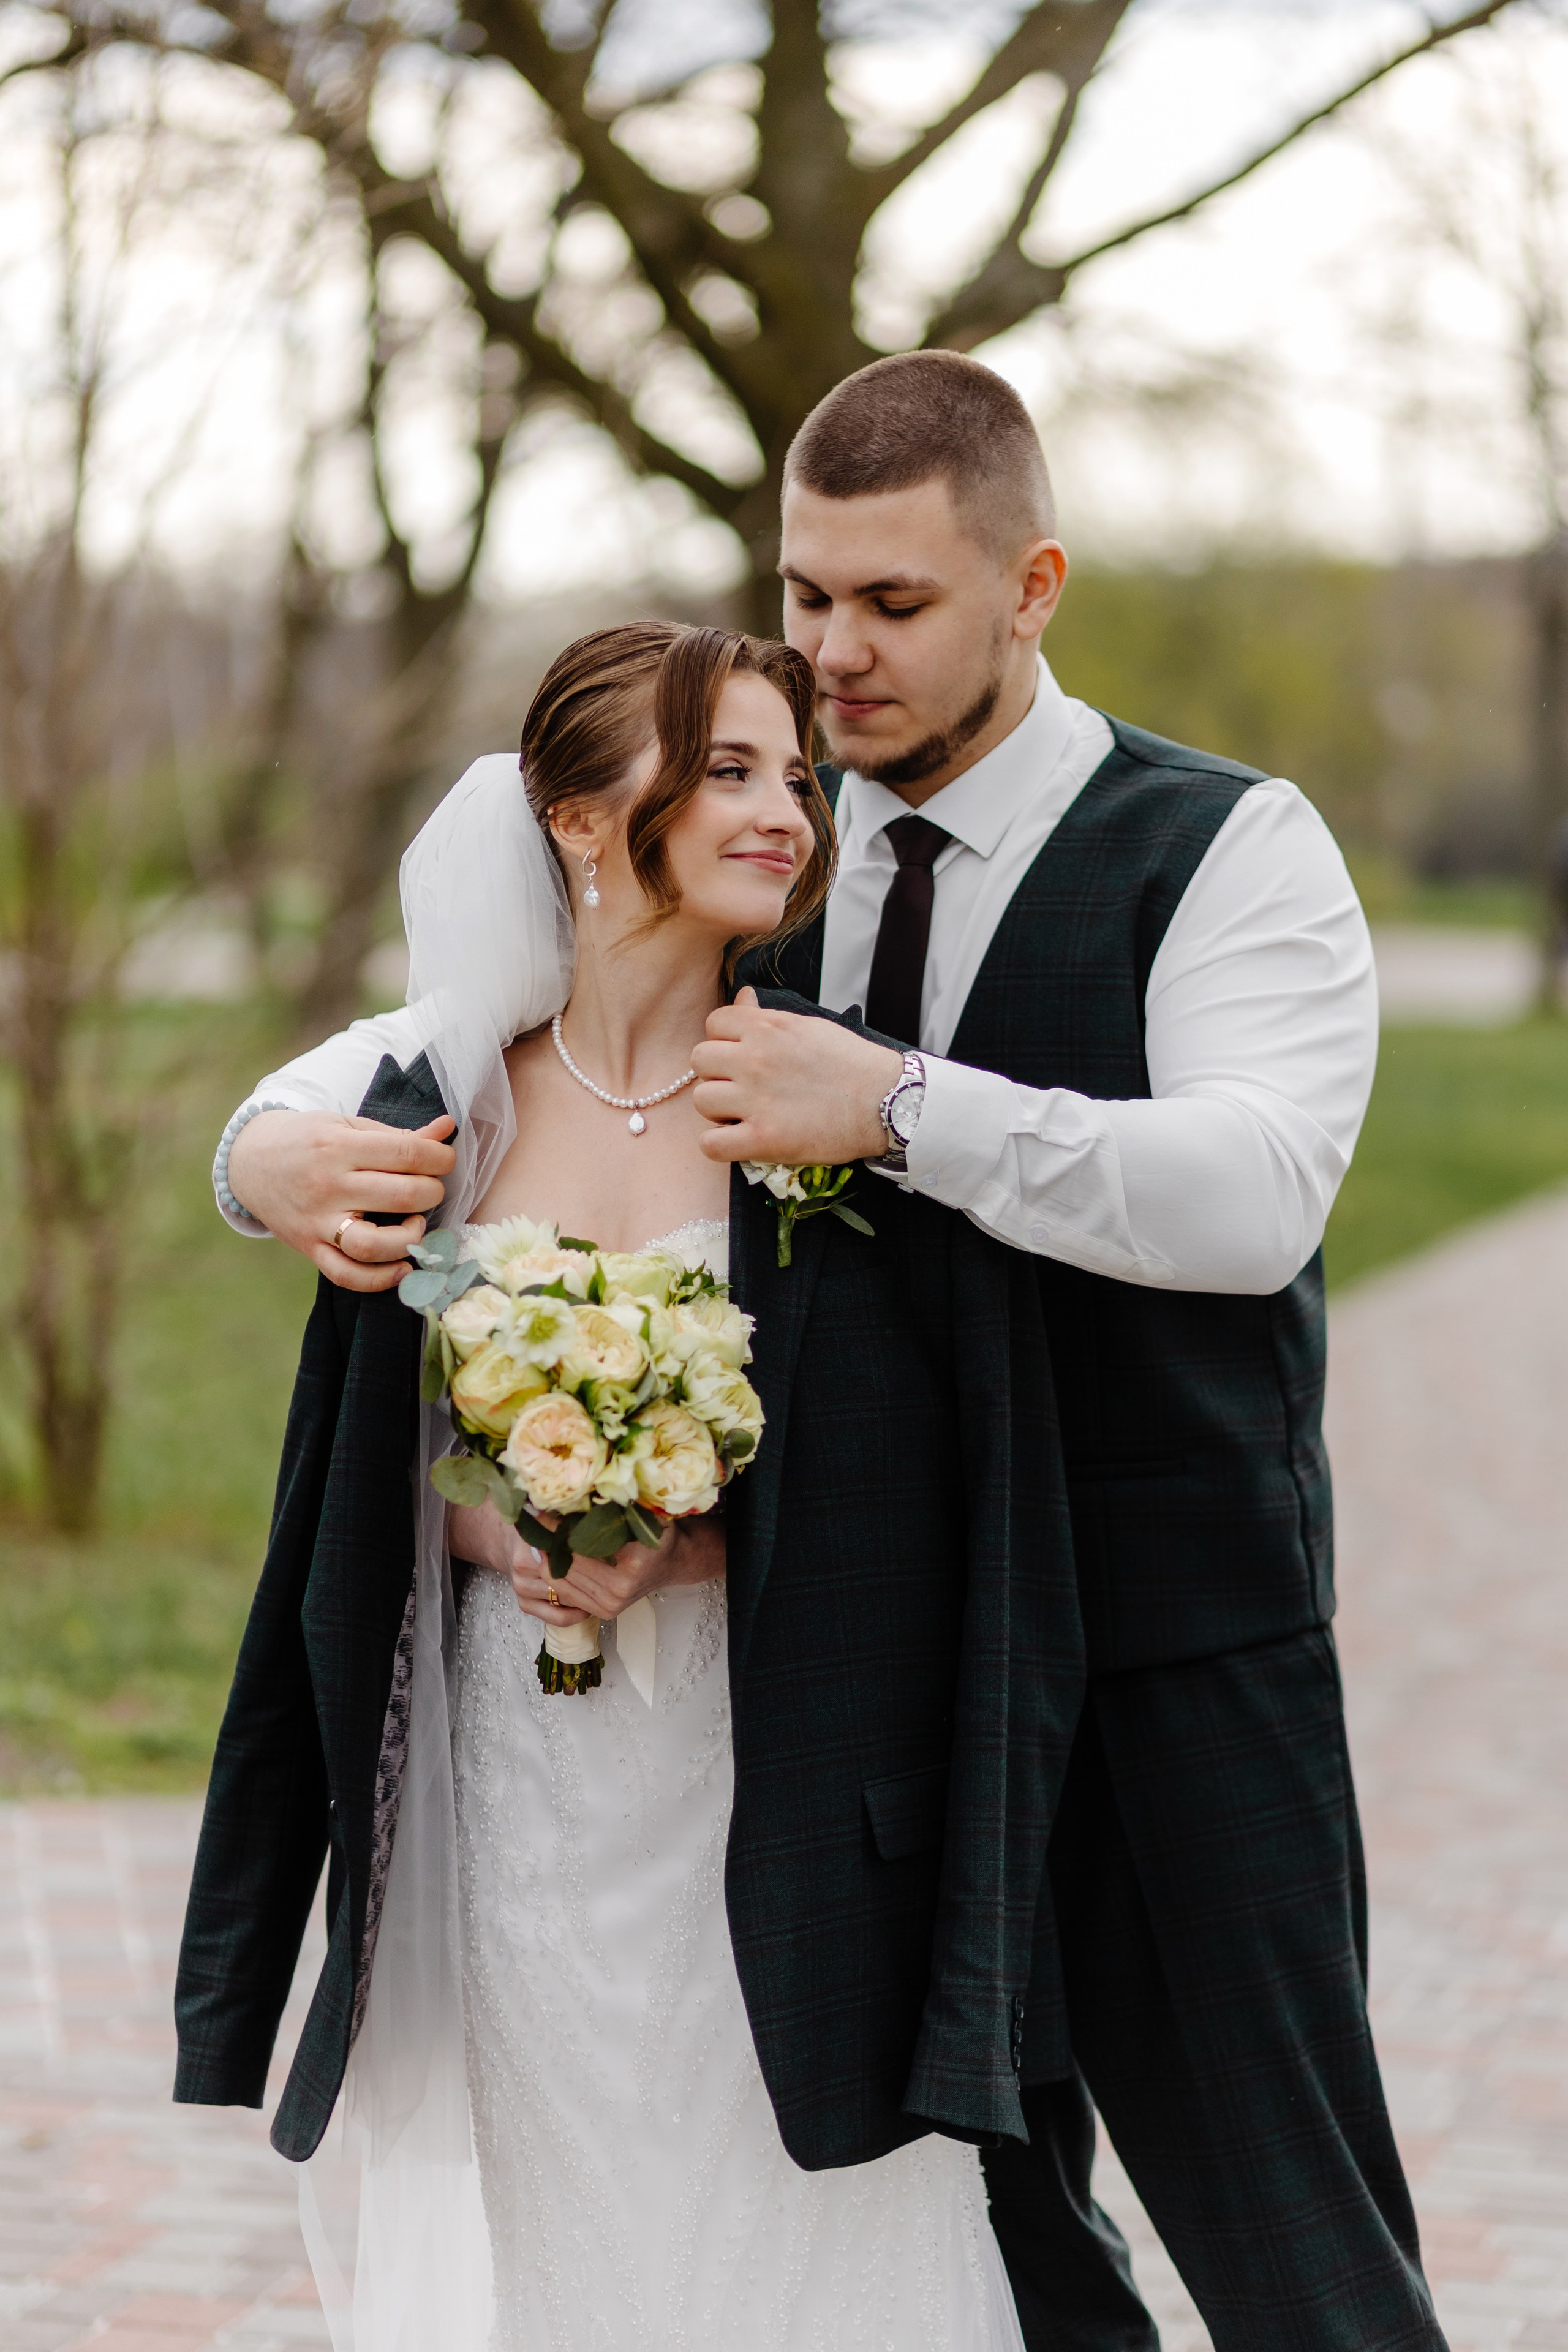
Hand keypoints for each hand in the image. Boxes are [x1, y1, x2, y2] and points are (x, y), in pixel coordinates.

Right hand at [226, 1109, 456, 1292]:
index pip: (406, 1154)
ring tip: (415, 1223)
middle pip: (399, 1196)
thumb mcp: (347, 1126)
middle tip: (431, 1188)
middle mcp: (327, 1185)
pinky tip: (402, 1267)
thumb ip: (398, 1134)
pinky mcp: (309, 1248)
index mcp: (338, 1145)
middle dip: (431, 1192)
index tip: (444, 1161)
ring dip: (410, 1237)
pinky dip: (380, 1279)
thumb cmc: (307, 1139)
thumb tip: (447, 1128)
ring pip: (373, 1244)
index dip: (439, 1158)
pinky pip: (346, 1275)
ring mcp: (317, 1221)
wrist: (249, 1162)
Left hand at [448, 1499, 725, 1626]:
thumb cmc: (660, 1530)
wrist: (674, 1562)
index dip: (553, 1525)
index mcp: (632, 1564)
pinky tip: (546, 1550)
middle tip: (527, 1515)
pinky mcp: (602, 1612)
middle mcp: (619, 1591)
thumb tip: (570, 1488)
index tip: (536, 1506)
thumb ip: (612, 1505)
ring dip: (543, 1555)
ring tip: (532, 1530)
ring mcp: (609, 1606)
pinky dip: (552, 1570)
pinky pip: (564, 1591)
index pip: (577, 1543)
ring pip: (558, 1580)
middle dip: (543, 1539)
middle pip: (563, 1564)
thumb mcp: (643, 1511)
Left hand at [691, 988, 900, 1165]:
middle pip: (700, 1060)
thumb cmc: (852, 1063)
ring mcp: (756, 1100)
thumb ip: (768, 1016)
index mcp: (767, 1028)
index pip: (714, 1023)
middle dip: (717, 1073)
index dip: (724, 1040)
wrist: (887, 1101)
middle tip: (741, 1087)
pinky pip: (710, 1144)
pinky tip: (740, 1140)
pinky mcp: (763, 1139)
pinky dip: (720, 1145)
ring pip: (701, 1100)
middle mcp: (755, 1060)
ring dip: (718, 1109)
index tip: (742, 1055)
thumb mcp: (808, 1026)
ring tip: (744, 1114)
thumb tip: (742, 995)